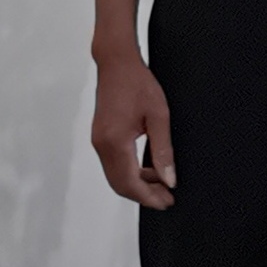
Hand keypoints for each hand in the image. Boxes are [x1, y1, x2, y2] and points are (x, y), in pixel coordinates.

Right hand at [89, 49, 175, 208]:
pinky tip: (149, 170)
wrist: (116, 63)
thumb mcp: (159, 116)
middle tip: (167, 198)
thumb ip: (163, 150)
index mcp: (115, 142)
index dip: (149, 197)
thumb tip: (169, 178)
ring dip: (138, 185)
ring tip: (163, 185)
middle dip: (144, 195)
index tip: (167, 202)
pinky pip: (114, 164)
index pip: (130, 183)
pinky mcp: (100, 138)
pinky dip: (131, 173)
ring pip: (116, 176)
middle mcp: (102, 145)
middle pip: (120, 184)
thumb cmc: (138, 83)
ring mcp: (98, 142)